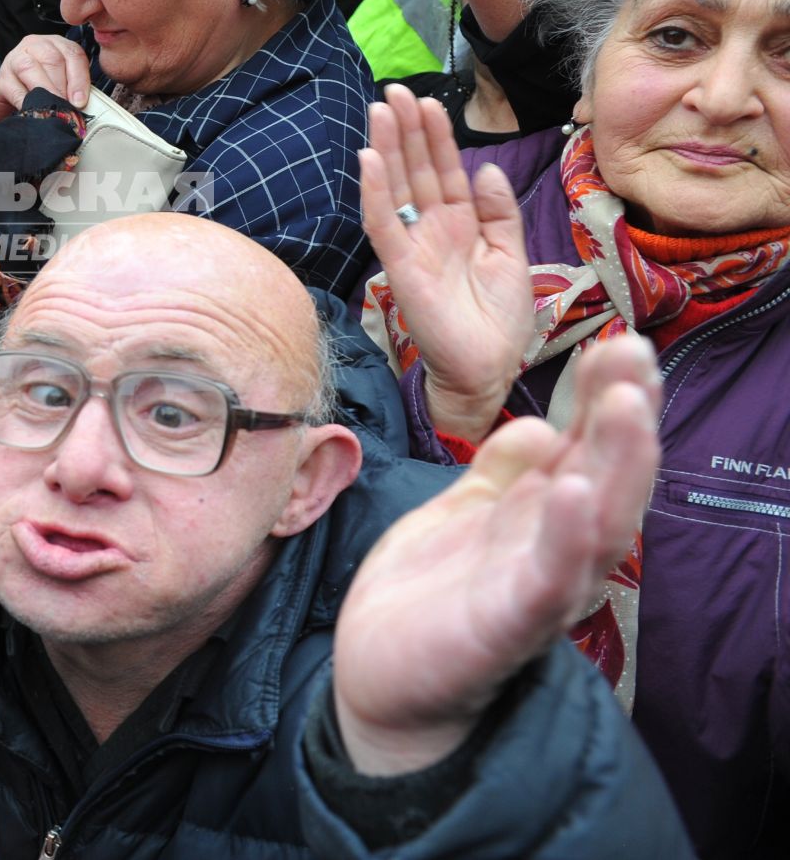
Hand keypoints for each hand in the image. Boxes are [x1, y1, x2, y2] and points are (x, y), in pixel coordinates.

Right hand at [0, 33, 90, 121]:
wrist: (13, 102)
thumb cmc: (43, 91)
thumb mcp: (63, 85)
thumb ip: (75, 89)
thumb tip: (83, 105)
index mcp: (56, 44)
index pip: (73, 54)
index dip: (79, 79)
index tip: (80, 102)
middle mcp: (35, 45)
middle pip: (52, 58)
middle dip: (62, 87)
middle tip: (67, 108)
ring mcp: (14, 59)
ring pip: (30, 68)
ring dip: (45, 92)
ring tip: (53, 109)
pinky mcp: (1, 79)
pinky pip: (15, 89)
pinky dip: (27, 103)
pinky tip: (34, 112)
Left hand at [333, 334, 660, 772]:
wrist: (379, 675)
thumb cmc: (430, 592)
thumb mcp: (462, 512)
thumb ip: (502, 472)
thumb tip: (542, 424)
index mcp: (545, 518)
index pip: (589, 449)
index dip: (609, 398)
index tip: (626, 343)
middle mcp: (557, 551)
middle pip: (609, 479)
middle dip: (627, 418)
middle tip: (637, 356)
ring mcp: (537, 590)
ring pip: (597, 526)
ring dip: (616, 465)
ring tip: (628, 408)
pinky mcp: (505, 628)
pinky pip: (545, 582)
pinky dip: (565, 540)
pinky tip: (573, 493)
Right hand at [359, 84, 532, 438]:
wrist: (489, 368)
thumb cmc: (500, 320)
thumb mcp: (512, 254)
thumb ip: (497, 211)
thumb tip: (483, 168)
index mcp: (461, 224)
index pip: (445, 170)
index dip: (437, 136)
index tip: (429, 102)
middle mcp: (432, 229)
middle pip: (417, 170)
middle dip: (407, 130)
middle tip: (396, 91)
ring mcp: (413, 245)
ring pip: (397, 187)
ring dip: (388, 148)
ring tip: (381, 110)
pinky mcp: (400, 267)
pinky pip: (384, 224)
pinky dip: (376, 192)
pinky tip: (370, 160)